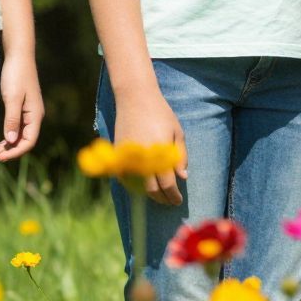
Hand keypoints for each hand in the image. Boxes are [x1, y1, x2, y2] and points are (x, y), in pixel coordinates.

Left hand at [0, 51, 43, 162]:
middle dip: (10, 151)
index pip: (29, 141)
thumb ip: (12, 120)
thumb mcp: (12, 98)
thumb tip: (10, 141)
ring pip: (20, 134)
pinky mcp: (22, 106)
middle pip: (25, 140)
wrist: (18, 55)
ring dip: (8, 145)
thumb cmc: (16, 75)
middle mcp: (34, 115)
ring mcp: (29, 111)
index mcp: (35, 114)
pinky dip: (8, 135)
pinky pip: (17, 126)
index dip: (15, 152)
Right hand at [114, 85, 188, 204]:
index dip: (173, 196)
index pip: (167, 185)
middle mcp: (142, 160)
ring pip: (137, 186)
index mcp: (159, 154)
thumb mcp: (177, 132)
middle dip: (162, 198)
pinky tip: (143, 185)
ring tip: (159, 194)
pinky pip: (126, 177)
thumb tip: (182, 178)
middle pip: (152, 190)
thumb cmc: (161, 114)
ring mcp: (128, 159)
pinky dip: (134, 184)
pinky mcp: (118, 156)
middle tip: (170, 201)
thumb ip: (180, 156)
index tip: (178, 201)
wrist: (135, 99)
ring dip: (149, 193)